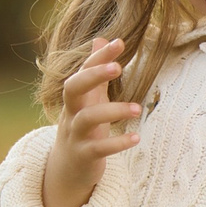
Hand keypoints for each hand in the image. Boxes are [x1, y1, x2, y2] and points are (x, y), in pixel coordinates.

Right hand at [42, 38, 139, 206]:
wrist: (67, 168)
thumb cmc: (83, 126)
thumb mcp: (89, 97)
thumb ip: (96, 71)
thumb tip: (101, 38)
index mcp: (75, 97)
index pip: (82, 70)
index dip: (98, 57)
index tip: (119, 42)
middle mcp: (71, 113)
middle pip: (72, 88)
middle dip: (93, 75)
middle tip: (118, 67)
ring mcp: (76, 134)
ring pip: (86, 118)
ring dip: (112, 110)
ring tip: (137, 108)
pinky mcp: (85, 156)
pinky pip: (98, 149)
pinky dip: (117, 143)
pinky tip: (136, 138)